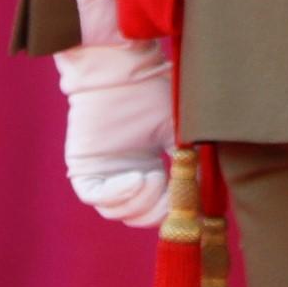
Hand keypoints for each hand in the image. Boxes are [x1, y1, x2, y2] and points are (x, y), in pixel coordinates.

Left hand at [58, 31, 176, 229]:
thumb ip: (190, 160)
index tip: (189, 202)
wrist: (118, 71)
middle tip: (168, 190)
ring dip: (139, 202)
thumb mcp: (178, 130)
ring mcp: (102, 173)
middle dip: (157, 210)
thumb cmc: (150, 92)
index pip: (158, 206)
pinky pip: (94, 197)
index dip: (174, 210)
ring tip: (151, 178)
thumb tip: (205, 191)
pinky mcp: (82, 168)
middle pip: (137, 215)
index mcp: (147, 167)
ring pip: (116, 211)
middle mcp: (123, 174)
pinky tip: (136, 178)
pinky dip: (117, 195)